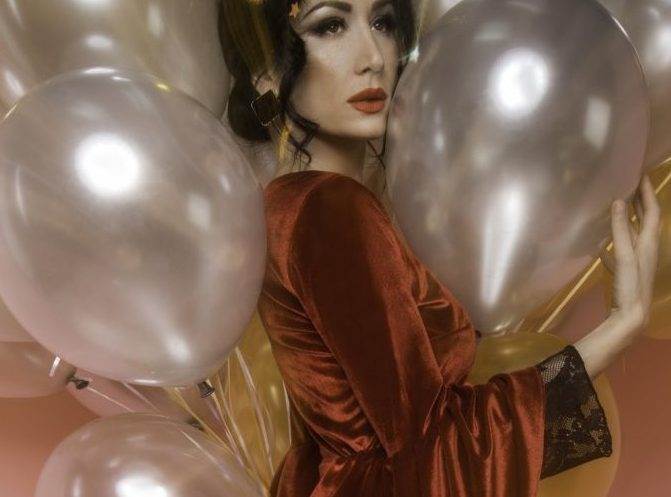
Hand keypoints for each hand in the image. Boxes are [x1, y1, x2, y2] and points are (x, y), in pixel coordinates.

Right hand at [605, 174, 660, 331]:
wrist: (632, 319)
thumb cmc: (630, 286)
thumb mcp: (625, 256)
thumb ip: (621, 230)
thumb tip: (619, 201)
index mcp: (649, 243)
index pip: (652, 211)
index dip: (648, 193)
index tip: (641, 174)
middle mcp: (646, 249)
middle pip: (646, 221)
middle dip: (640, 203)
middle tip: (629, 185)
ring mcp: (637, 261)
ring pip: (634, 235)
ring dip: (628, 220)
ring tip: (617, 207)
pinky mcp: (626, 273)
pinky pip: (621, 252)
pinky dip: (614, 243)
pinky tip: (600, 246)